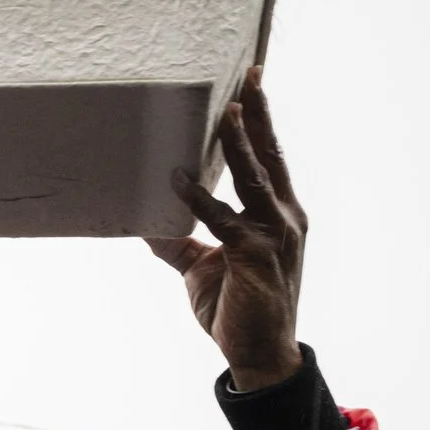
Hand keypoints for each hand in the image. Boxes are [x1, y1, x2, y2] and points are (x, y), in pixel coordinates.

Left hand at [148, 67, 305, 391]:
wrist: (259, 354)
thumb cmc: (238, 308)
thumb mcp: (203, 267)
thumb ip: (178, 241)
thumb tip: (145, 221)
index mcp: (278, 213)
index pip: (271, 158)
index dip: (261, 123)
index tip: (252, 87)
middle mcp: (284, 217)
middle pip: (271, 154)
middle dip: (259, 114)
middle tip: (249, 74)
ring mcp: (274, 234)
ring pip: (255, 177)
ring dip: (239, 143)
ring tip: (226, 110)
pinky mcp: (253, 256)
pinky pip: (222, 220)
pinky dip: (198, 199)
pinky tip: (176, 181)